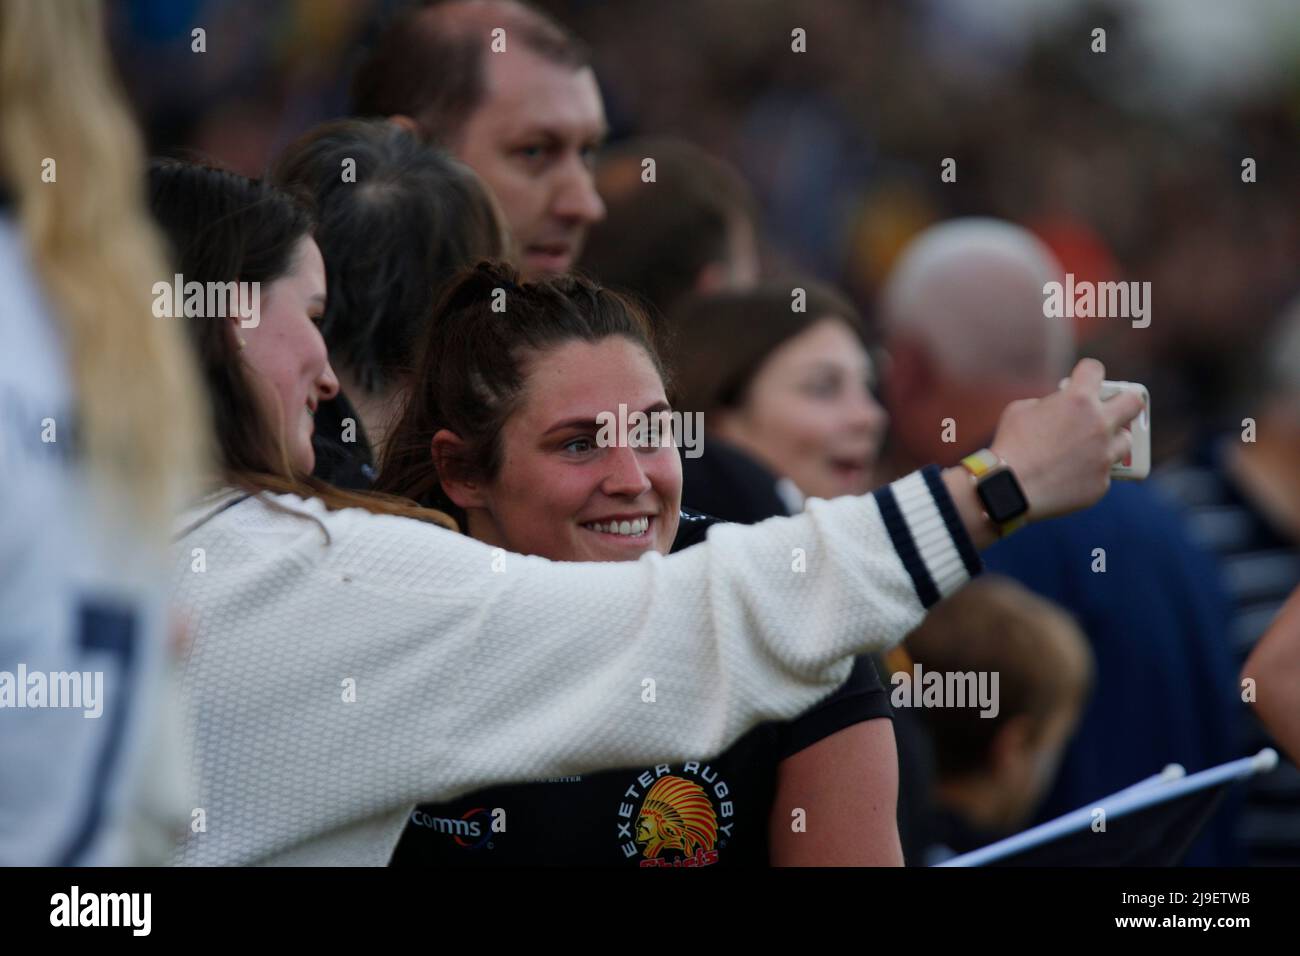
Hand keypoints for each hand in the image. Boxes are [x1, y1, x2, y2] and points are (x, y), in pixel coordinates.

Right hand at [990, 358, 1143, 521]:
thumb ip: (1047, 404)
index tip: (1084, 379)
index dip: (1088, 373)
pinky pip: (1104, 472)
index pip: (1094, 370)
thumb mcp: (1021, 410)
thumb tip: (1057, 408)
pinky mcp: (1102, 483)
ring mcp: (1104, 455)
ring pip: (1125, 442)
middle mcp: (1099, 424)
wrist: (1009, 489)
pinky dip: (1090, 472)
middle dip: (1126, 401)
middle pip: (1133, 403)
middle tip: (1115, 408)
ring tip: (1090, 448)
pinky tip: (1069, 476)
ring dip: (1110, 441)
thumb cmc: (1010, 446)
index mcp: (1077, 400)